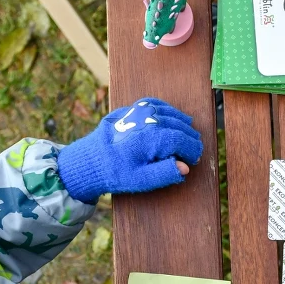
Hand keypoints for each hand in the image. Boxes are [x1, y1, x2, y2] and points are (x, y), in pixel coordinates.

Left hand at [55, 98, 203, 202]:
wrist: (89, 160)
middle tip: (194, 149)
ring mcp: (137, 112)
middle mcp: (147, 120)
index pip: (182, 139)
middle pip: (178, 125)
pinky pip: (153, 104)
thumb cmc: (115, 172)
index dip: (192, 149)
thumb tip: (186, 167)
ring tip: (189, 131)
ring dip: (181, 121)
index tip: (195, 159)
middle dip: (189, 137)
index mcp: (152, 137)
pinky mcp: (128, 109)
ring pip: (168, 112)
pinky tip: (171, 115)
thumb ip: (165, 173)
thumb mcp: (141, 179)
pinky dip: (166, 108)